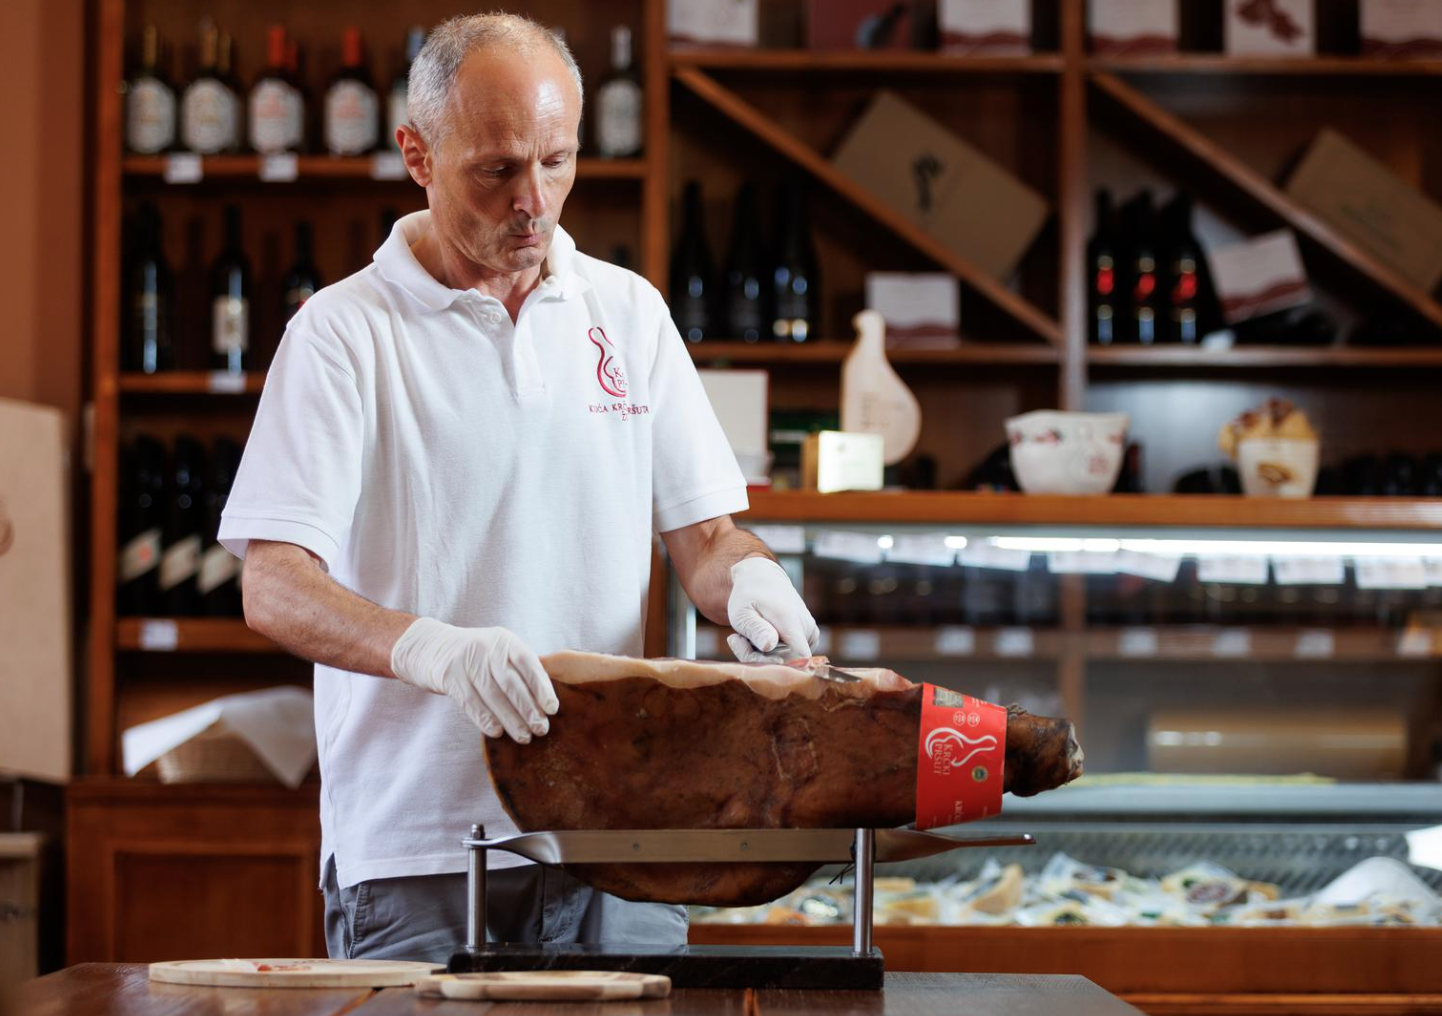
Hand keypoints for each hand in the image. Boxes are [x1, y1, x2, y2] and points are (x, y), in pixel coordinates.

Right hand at [390, 618, 557, 742]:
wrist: (431, 647)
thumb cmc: (476, 657)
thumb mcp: (498, 652)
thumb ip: (519, 669)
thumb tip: (545, 702)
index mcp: (505, 641)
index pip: (528, 663)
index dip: (541, 687)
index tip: (552, 709)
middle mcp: (487, 647)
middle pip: (511, 682)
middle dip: (528, 708)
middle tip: (541, 729)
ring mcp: (466, 660)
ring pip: (492, 695)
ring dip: (510, 719)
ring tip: (524, 736)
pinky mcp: (449, 675)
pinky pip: (470, 701)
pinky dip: (485, 718)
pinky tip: (497, 732)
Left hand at [726, 556, 820, 662]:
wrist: (763, 580)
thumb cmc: (748, 597)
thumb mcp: (742, 612)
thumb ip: (756, 629)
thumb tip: (769, 645)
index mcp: (792, 622)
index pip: (799, 659)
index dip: (777, 667)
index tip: (753, 653)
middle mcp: (807, 628)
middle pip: (787, 663)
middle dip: (759, 659)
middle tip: (737, 640)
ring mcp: (811, 634)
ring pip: (788, 661)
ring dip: (763, 655)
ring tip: (747, 636)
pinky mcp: (810, 638)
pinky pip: (791, 655)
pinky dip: (771, 652)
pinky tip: (760, 637)